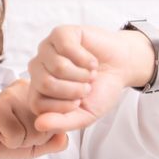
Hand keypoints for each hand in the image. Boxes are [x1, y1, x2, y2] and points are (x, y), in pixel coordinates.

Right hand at [0, 79, 68, 158]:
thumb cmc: (3, 140)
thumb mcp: (35, 145)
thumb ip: (54, 142)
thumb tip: (65, 137)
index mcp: (38, 94)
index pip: (58, 120)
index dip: (42, 136)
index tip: (25, 131)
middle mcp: (27, 89)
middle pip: (48, 126)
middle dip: (32, 140)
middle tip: (13, 133)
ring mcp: (12, 96)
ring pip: (35, 131)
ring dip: (20, 141)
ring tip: (4, 133)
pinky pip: (18, 135)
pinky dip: (9, 142)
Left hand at [27, 24, 148, 133]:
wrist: (121, 68)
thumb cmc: (100, 90)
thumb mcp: (85, 115)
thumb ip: (62, 123)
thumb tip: (39, 125)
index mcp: (39, 91)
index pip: (37, 104)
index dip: (63, 106)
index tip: (79, 102)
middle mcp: (38, 68)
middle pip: (45, 83)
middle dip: (74, 89)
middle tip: (87, 87)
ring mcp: (47, 49)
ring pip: (57, 66)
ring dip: (82, 74)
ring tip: (90, 73)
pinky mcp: (60, 33)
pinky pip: (66, 47)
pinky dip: (86, 58)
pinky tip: (91, 61)